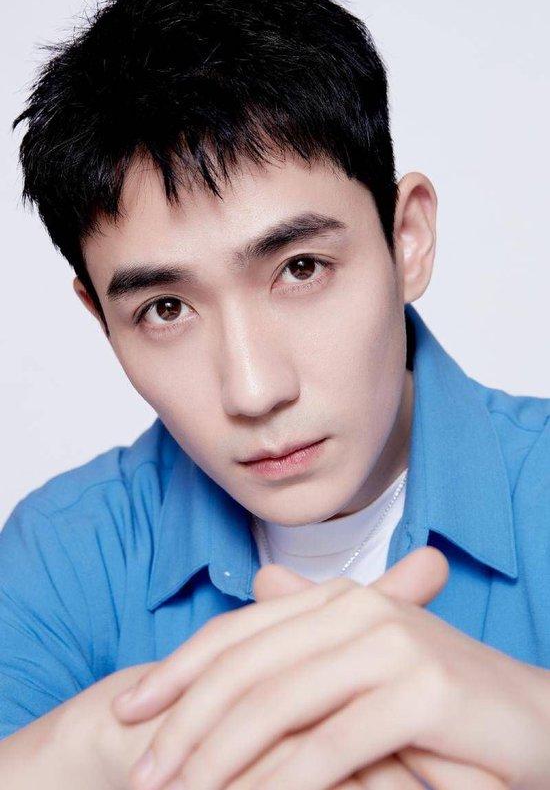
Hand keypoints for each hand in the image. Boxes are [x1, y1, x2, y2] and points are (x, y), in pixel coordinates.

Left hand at [108, 547, 539, 789]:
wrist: (535, 719)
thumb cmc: (441, 700)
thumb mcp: (365, 659)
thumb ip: (310, 628)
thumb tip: (262, 583)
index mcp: (338, 598)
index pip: (239, 631)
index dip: (178, 669)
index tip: (130, 709)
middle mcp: (358, 609)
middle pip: (245, 667)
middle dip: (184, 724)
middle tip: (142, 774)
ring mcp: (390, 645)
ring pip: (276, 706)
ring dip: (217, 760)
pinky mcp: (419, 692)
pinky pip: (327, 747)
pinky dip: (279, 784)